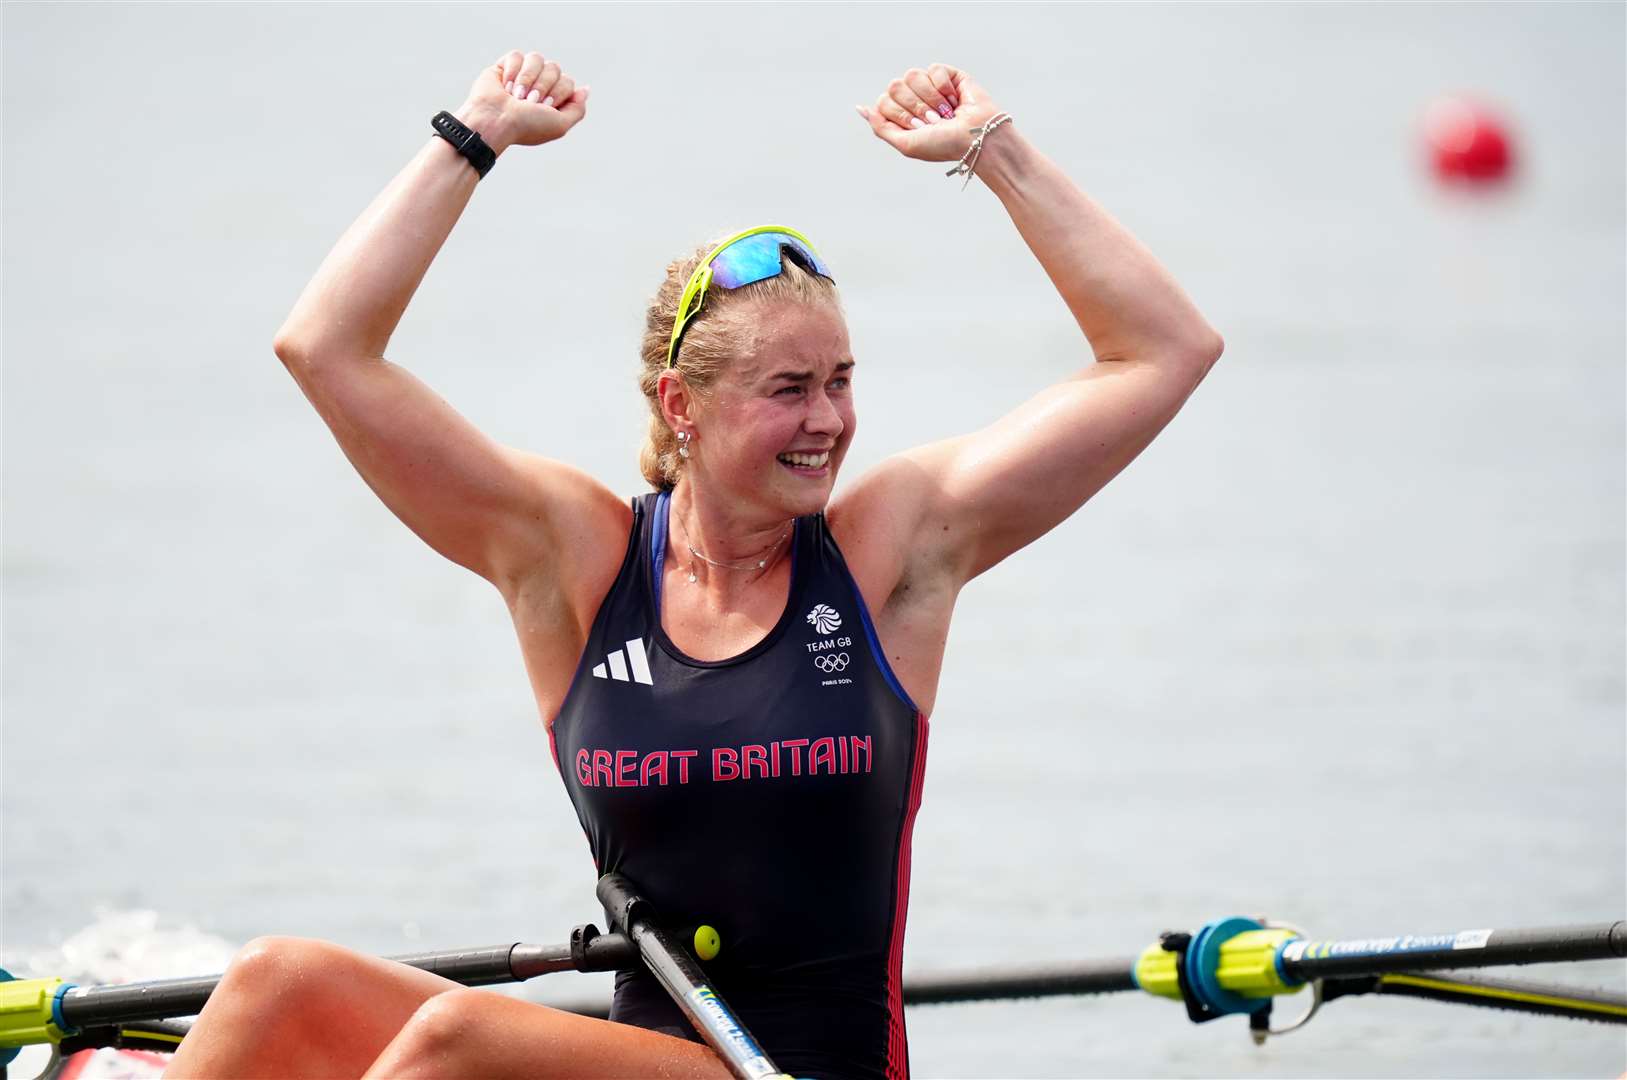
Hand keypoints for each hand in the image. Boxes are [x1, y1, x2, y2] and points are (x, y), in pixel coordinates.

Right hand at [456, 50, 588, 152]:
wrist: (496, 121)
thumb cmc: (526, 126)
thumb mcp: (560, 124)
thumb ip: (577, 109)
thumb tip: (585, 89)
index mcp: (553, 99)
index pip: (568, 81)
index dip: (558, 92)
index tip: (545, 106)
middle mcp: (539, 85)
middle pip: (554, 68)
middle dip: (542, 86)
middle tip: (529, 102)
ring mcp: (523, 75)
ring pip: (537, 58)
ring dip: (527, 79)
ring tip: (516, 96)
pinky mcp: (504, 67)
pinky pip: (516, 56)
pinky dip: (512, 72)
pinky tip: (505, 86)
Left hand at [855, 64, 1000, 162]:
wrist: (975, 137)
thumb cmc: (943, 145)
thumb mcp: (905, 144)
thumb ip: (880, 127)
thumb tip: (861, 108)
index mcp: (901, 114)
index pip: (883, 102)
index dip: (900, 116)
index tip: (919, 128)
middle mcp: (913, 97)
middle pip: (894, 86)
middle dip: (914, 107)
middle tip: (933, 121)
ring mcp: (929, 85)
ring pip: (912, 75)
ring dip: (930, 99)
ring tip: (945, 112)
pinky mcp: (947, 74)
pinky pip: (934, 69)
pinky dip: (944, 87)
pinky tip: (954, 100)